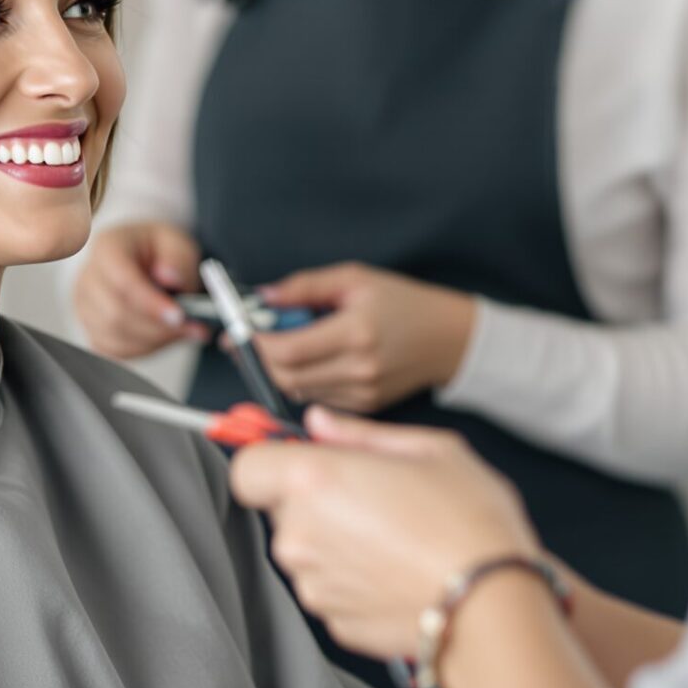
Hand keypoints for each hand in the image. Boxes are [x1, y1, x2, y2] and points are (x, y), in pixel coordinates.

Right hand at [72, 222, 210, 358]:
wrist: (151, 262)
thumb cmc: (161, 252)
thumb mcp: (178, 244)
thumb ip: (178, 258)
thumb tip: (170, 276)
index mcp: (108, 247)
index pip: (121, 280)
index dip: (150, 302)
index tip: (179, 315)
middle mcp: (89, 276)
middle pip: (115, 313)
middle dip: (157, 326)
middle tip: (191, 327)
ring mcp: (85, 305)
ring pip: (115, 336)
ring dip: (154, 339)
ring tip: (183, 330)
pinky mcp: (91, 328)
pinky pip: (115, 350)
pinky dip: (144, 348)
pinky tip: (163, 334)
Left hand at [230, 408, 541, 659]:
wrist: (496, 607)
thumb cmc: (471, 524)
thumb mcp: (430, 450)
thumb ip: (360, 432)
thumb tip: (320, 423)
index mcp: (314, 480)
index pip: (248, 468)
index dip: (271, 463)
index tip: (299, 462)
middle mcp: (300, 535)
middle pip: (282, 510)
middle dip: (315, 502)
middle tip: (373, 498)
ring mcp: (314, 585)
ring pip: (307, 553)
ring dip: (335, 543)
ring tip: (394, 539)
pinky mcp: (333, 623)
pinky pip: (330, 591)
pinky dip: (353, 582)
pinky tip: (397, 572)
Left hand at [249, 264, 475, 411]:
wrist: (449, 339)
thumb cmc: (403, 302)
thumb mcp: (354, 279)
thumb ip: (304, 287)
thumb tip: (262, 297)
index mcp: (357, 333)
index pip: (288, 351)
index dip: (254, 343)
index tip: (237, 330)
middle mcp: (359, 370)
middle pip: (286, 377)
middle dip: (257, 359)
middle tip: (245, 340)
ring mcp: (363, 394)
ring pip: (297, 391)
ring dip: (277, 370)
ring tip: (276, 344)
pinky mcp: (365, 408)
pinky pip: (317, 398)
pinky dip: (302, 381)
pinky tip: (307, 360)